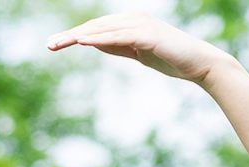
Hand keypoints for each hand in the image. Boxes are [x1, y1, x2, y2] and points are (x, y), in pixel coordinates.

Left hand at [46, 13, 231, 84]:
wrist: (199, 65)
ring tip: (59, 43)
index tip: (54, 44)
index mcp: (130, 22)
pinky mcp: (148, 35)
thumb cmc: (170, 59)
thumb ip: (118, 47)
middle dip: (70, 35)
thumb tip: (95, 43)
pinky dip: (100, 38)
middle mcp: (134, 19)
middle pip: (95, 26)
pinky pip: (119, 36)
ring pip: (103, 29)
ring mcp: (142, 25)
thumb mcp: (137, 53)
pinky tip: (83, 42)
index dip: (74, 35)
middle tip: (48, 44)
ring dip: (79, 36)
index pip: (97, 28)